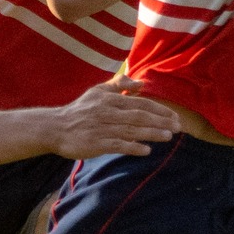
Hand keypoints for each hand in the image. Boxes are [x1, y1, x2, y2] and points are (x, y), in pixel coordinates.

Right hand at [51, 77, 181, 158]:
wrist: (55, 127)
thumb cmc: (80, 110)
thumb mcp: (98, 91)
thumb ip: (119, 84)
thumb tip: (141, 83)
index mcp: (109, 99)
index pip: (139, 103)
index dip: (158, 110)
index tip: (174, 116)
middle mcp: (107, 112)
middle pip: (139, 117)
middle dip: (160, 122)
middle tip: (178, 127)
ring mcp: (101, 128)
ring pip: (131, 131)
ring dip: (151, 134)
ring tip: (168, 137)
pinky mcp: (95, 144)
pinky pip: (118, 145)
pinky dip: (132, 148)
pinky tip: (146, 151)